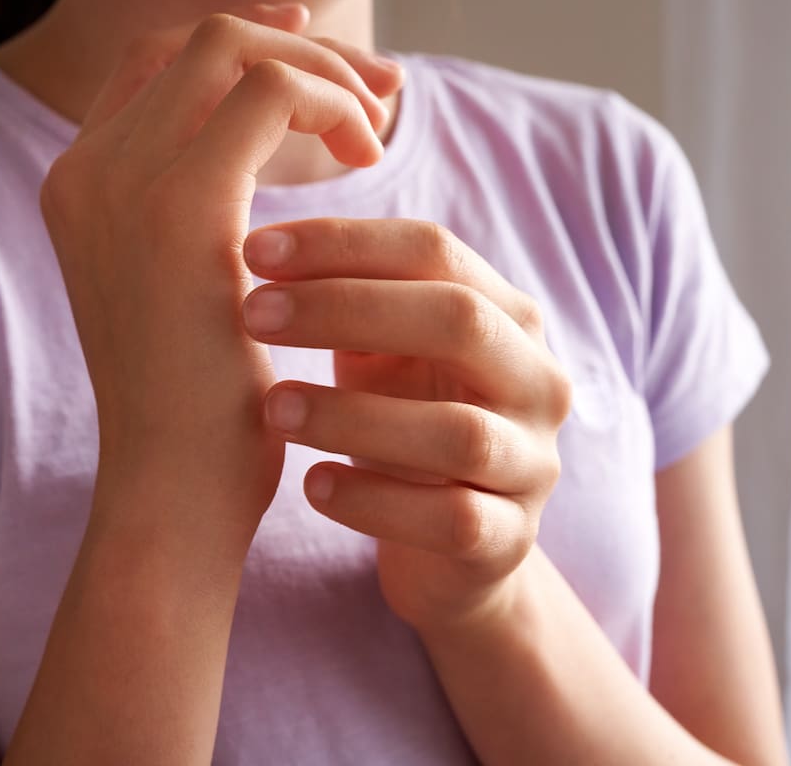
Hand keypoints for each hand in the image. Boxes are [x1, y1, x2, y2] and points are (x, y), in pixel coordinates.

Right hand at [38, 6, 402, 548]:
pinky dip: (329, 104)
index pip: (158, 65)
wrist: (171, 492)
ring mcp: (122, 182)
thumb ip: (203, 213)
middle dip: (296, 45)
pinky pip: (270, 92)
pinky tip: (367, 158)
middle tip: (373, 86)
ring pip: (233, 48)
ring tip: (375, 124)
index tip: (322, 68)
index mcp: (81, 188)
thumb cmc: (195, 409)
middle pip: (195, 41)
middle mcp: (85, 169)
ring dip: (319, 70)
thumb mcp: (188, 291)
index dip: (246, 44)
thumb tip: (266, 147)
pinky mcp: (182, 208)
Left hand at [242, 218, 570, 630]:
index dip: (344, 243)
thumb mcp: (384, 355)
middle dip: (347, 309)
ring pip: (459, 432)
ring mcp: (533, 465)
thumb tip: (260, 241)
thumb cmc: (402, 426)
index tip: (255, 250)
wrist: (447, 550)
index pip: (436, 251)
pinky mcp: (510, 542)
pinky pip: (452, 521)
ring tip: (271, 408)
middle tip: (252, 313)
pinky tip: (313, 486)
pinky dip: (375, 502)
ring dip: (353, 414)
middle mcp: (538, 382)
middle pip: (460, 321)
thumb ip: (350, 299)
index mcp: (508, 317)